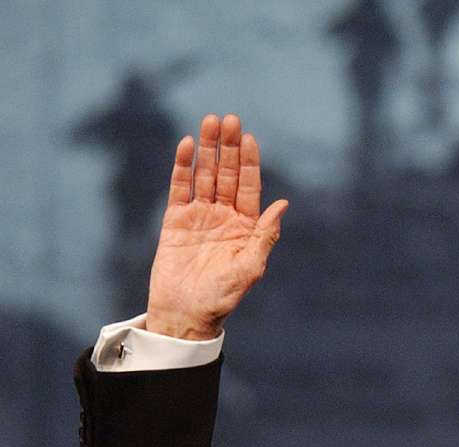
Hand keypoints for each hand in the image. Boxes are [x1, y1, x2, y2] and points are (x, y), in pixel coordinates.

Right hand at [145, 113, 288, 339]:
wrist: (186, 314)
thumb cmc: (223, 296)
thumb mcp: (250, 267)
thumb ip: (265, 234)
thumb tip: (284, 203)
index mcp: (246, 226)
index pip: (248, 186)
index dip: (249, 162)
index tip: (249, 137)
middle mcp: (224, 216)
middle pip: (226, 173)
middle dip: (229, 147)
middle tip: (229, 119)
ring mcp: (199, 216)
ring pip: (204, 175)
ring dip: (207, 149)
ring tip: (209, 122)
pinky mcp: (175, 221)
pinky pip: (179, 188)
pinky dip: (182, 167)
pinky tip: (186, 146)